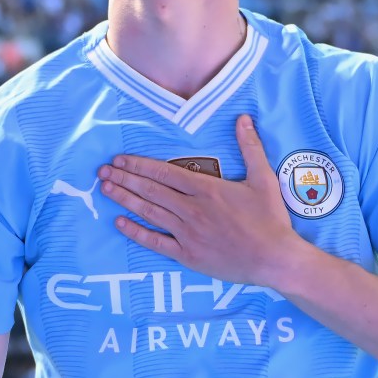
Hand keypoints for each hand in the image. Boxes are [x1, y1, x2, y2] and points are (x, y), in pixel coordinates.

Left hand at [102, 116, 298, 287]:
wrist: (275, 258)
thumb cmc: (270, 219)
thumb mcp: (263, 178)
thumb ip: (250, 147)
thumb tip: (243, 119)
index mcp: (206, 189)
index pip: (164, 173)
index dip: (139, 165)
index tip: (120, 160)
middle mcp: (191, 209)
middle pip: (151, 190)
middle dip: (124, 179)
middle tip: (102, 171)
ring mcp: (187, 233)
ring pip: (149, 212)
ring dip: (125, 199)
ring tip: (105, 189)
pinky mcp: (188, 255)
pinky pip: (156, 242)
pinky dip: (137, 232)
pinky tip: (120, 222)